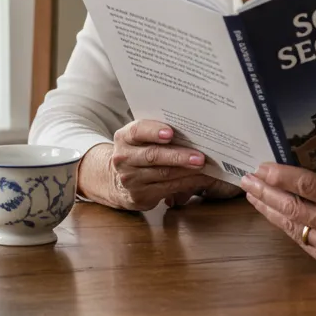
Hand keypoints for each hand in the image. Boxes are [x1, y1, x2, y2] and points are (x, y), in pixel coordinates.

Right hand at [78, 120, 241, 210]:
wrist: (109, 176)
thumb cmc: (138, 149)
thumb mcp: (142, 136)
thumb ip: (162, 129)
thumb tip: (199, 117)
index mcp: (125, 136)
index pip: (138, 130)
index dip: (155, 131)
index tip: (173, 132)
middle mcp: (123, 158)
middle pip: (153, 157)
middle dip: (180, 156)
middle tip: (201, 156)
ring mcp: (129, 180)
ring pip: (162, 176)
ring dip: (187, 173)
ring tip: (206, 167)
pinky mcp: (137, 198)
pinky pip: (166, 191)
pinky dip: (184, 186)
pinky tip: (199, 180)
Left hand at [239, 162, 315, 271]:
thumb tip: (298, 181)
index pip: (305, 186)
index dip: (279, 176)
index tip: (261, 168)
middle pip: (291, 207)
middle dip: (265, 193)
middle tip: (247, 180)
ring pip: (292, 227)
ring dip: (269, 211)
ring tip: (253, 197)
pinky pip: (303, 242)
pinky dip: (288, 227)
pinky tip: (275, 216)